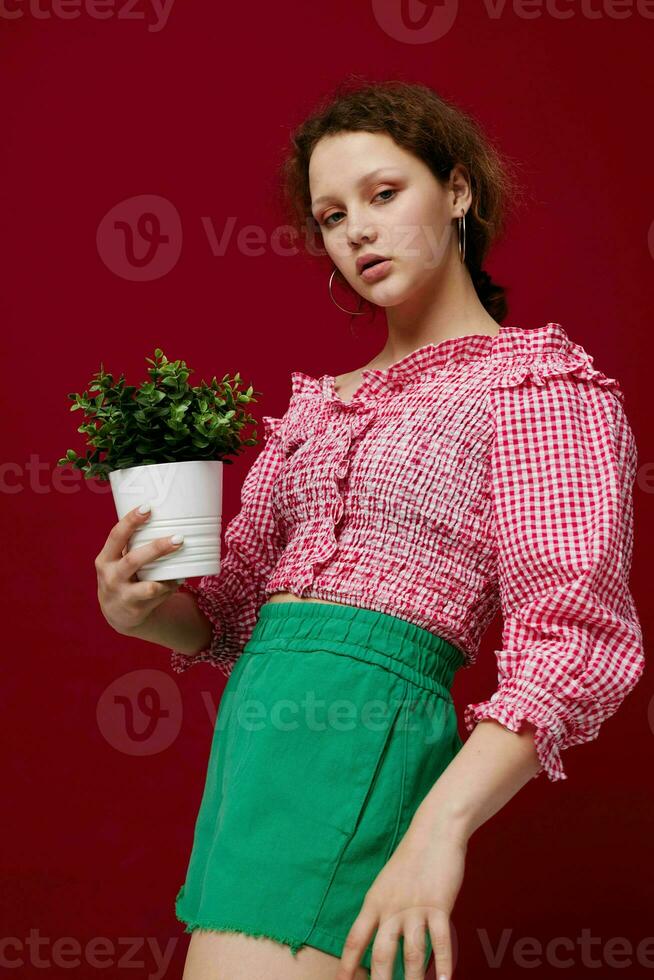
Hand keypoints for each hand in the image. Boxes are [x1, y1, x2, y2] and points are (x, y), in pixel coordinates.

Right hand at [94, 504, 185, 635]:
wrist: (117, 612)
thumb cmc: (123, 575)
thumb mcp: (118, 560)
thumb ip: (133, 543)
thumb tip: (167, 515)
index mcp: (105, 558)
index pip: (116, 536)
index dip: (131, 521)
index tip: (148, 507)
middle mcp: (110, 577)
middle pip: (133, 560)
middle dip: (157, 548)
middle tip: (179, 538)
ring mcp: (122, 595)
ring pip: (149, 586)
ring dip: (168, 575)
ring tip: (182, 564)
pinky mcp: (136, 609)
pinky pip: (159, 597)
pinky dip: (170, 587)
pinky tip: (177, 579)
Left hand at [336, 821, 467, 979]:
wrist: (434, 831)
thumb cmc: (411, 858)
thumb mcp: (386, 882)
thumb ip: (382, 909)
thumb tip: (380, 937)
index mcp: (374, 901)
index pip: (355, 939)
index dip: (348, 965)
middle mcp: (392, 907)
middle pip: (382, 953)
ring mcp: (416, 907)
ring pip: (413, 953)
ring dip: (414, 979)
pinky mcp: (440, 905)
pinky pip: (441, 941)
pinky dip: (444, 965)